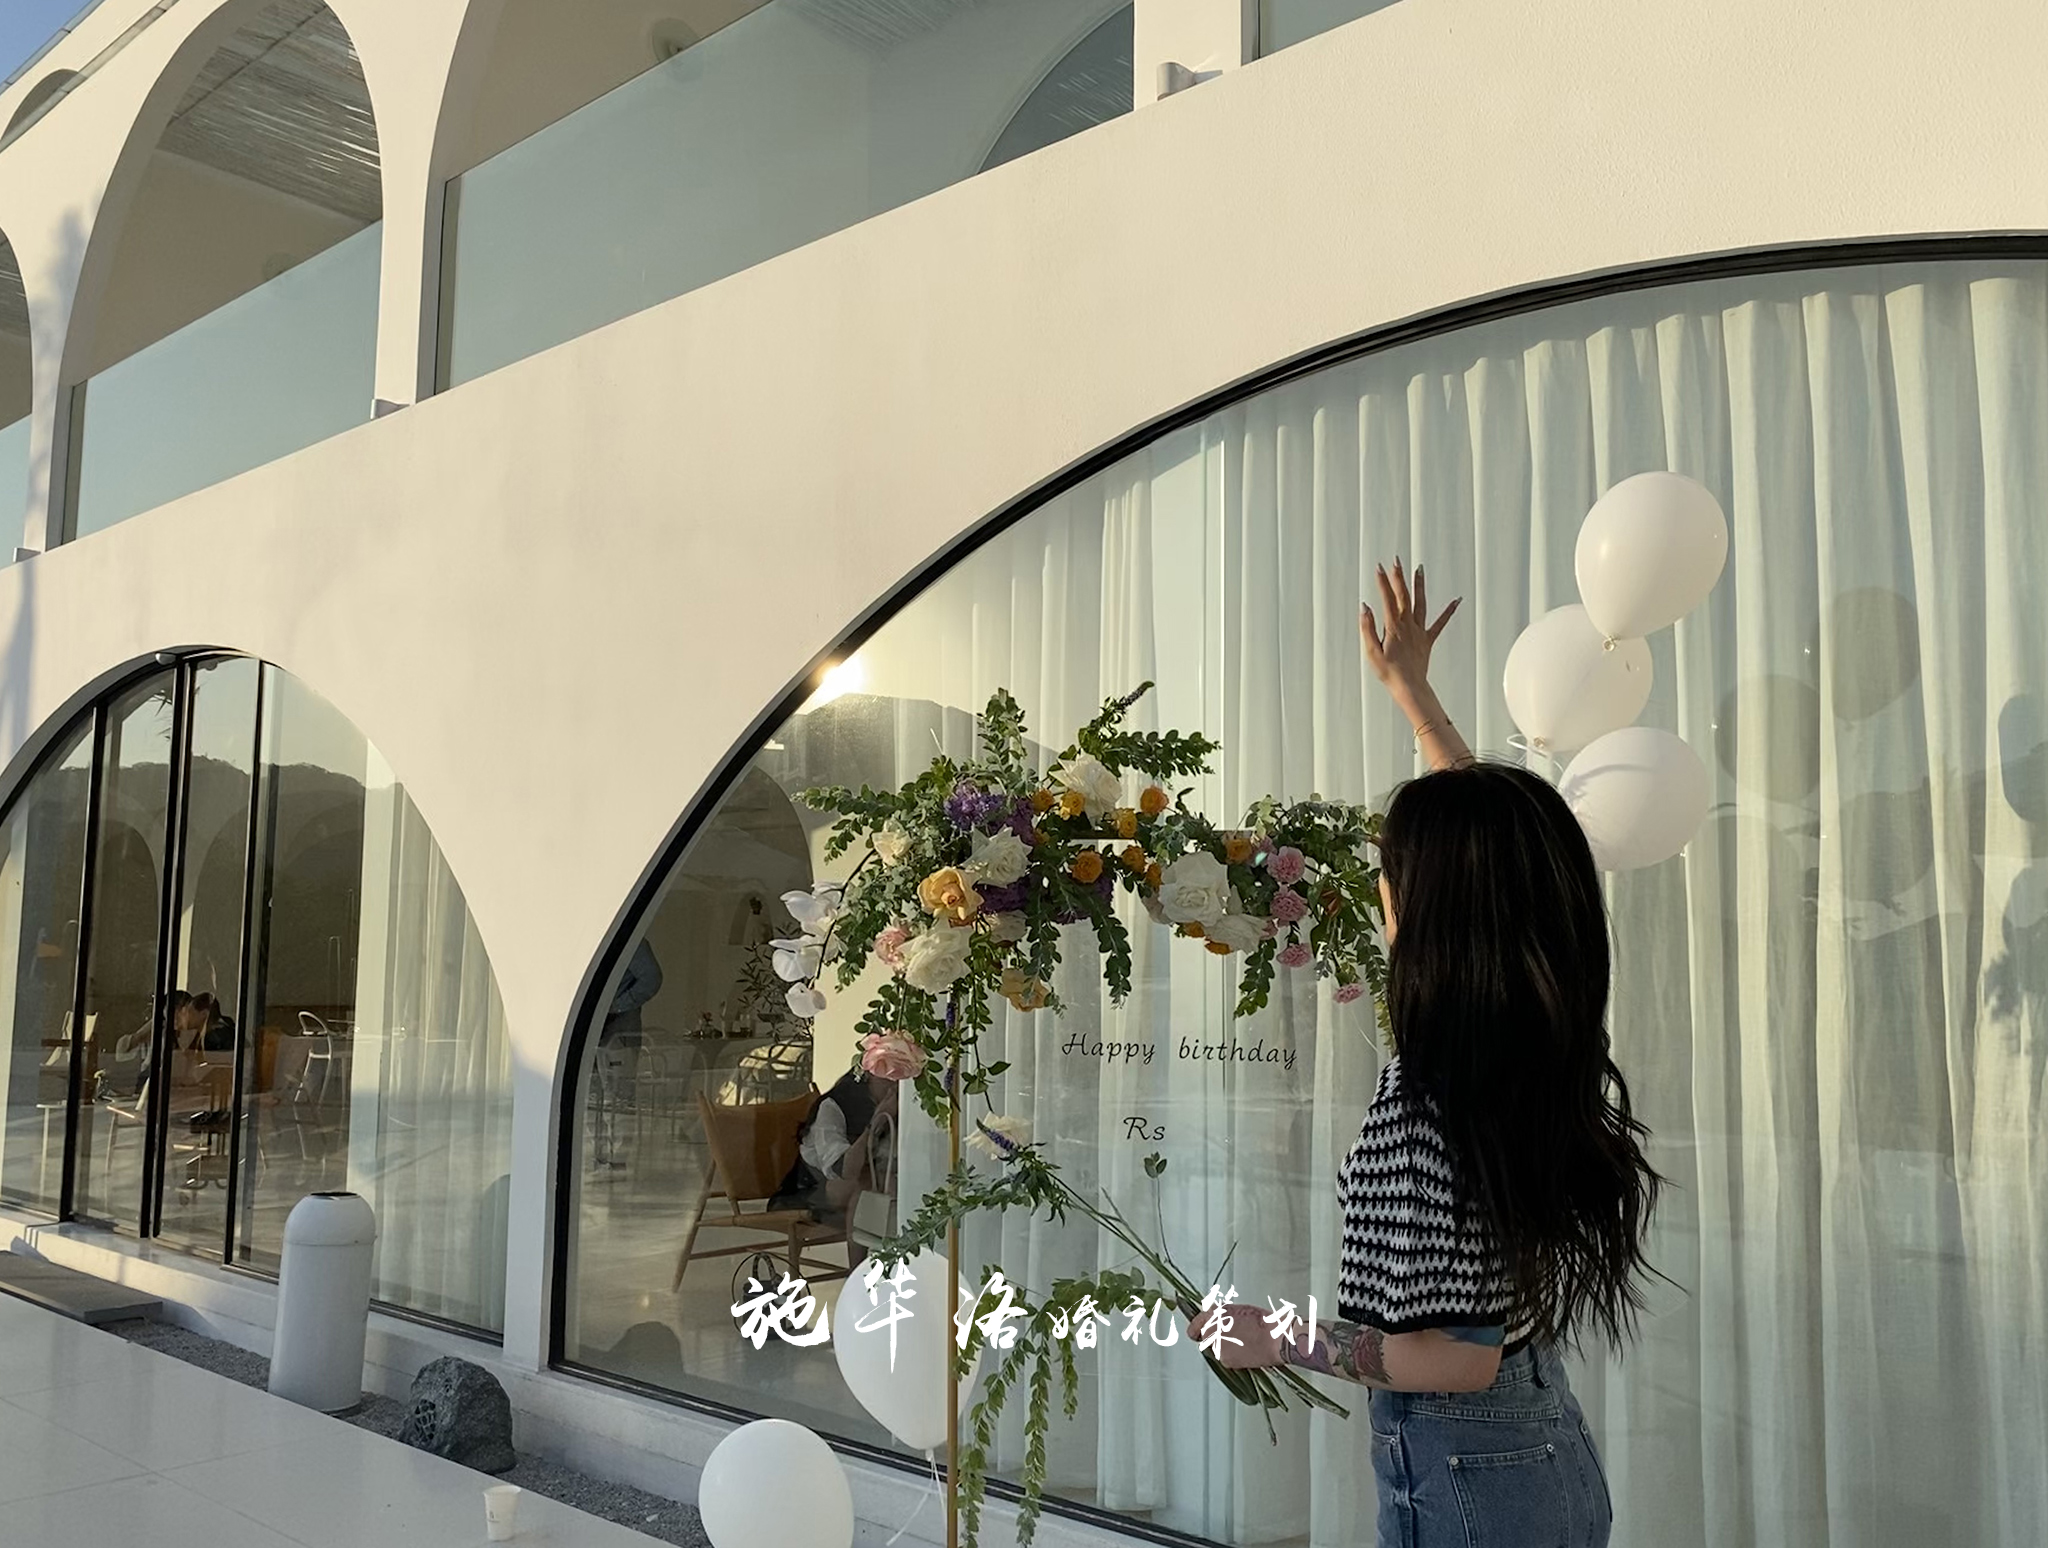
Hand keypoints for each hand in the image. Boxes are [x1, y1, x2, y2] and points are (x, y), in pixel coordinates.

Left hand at [1188, 1301, 1293, 1369]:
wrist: (1275, 1340)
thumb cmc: (1262, 1322)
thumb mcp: (1238, 1309)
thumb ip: (1220, 1313)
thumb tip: (1212, 1315)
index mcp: (1214, 1316)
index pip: (1195, 1325)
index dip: (1196, 1328)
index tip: (1196, 1330)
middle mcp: (1212, 1332)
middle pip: (1206, 1337)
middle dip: (1215, 1336)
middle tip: (1232, 1334)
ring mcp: (1217, 1347)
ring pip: (1216, 1348)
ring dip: (1225, 1346)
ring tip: (1244, 1341)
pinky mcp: (1225, 1361)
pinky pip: (1225, 1358)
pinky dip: (1233, 1355)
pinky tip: (1246, 1350)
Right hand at [1361, 558, 1460, 707]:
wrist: (1409, 687)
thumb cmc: (1389, 673)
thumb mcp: (1371, 652)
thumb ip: (1367, 628)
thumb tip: (1365, 608)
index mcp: (1393, 628)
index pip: (1388, 599)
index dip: (1383, 582)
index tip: (1379, 567)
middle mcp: (1408, 626)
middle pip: (1404, 596)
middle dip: (1399, 577)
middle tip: (1397, 561)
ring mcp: (1419, 632)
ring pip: (1421, 603)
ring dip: (1419, 585)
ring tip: (1419, 569)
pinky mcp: (1428, 640)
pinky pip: (1440, 623)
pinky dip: (1449, 611)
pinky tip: (1457, 600)